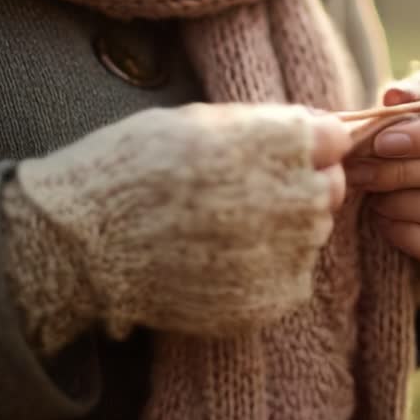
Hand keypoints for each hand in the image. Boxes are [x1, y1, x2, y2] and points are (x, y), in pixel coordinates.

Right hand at [10, 103, 352, 341]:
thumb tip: (313, 129)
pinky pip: (291, 279)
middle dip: (299, 187)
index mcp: (280, 141)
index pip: (336, 139)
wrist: (83, 243)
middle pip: (329, 188)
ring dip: (283, 230)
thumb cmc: (133, 167)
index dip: (307, 145)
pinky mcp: (272, 298)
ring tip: (222, 230)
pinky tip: (218, 262)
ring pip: (311, 235)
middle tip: (246, 195)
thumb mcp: (199, 120)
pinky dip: (265, 272)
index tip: (280, 154)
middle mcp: (296, 195)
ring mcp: (287, 252)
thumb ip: (263, 126)